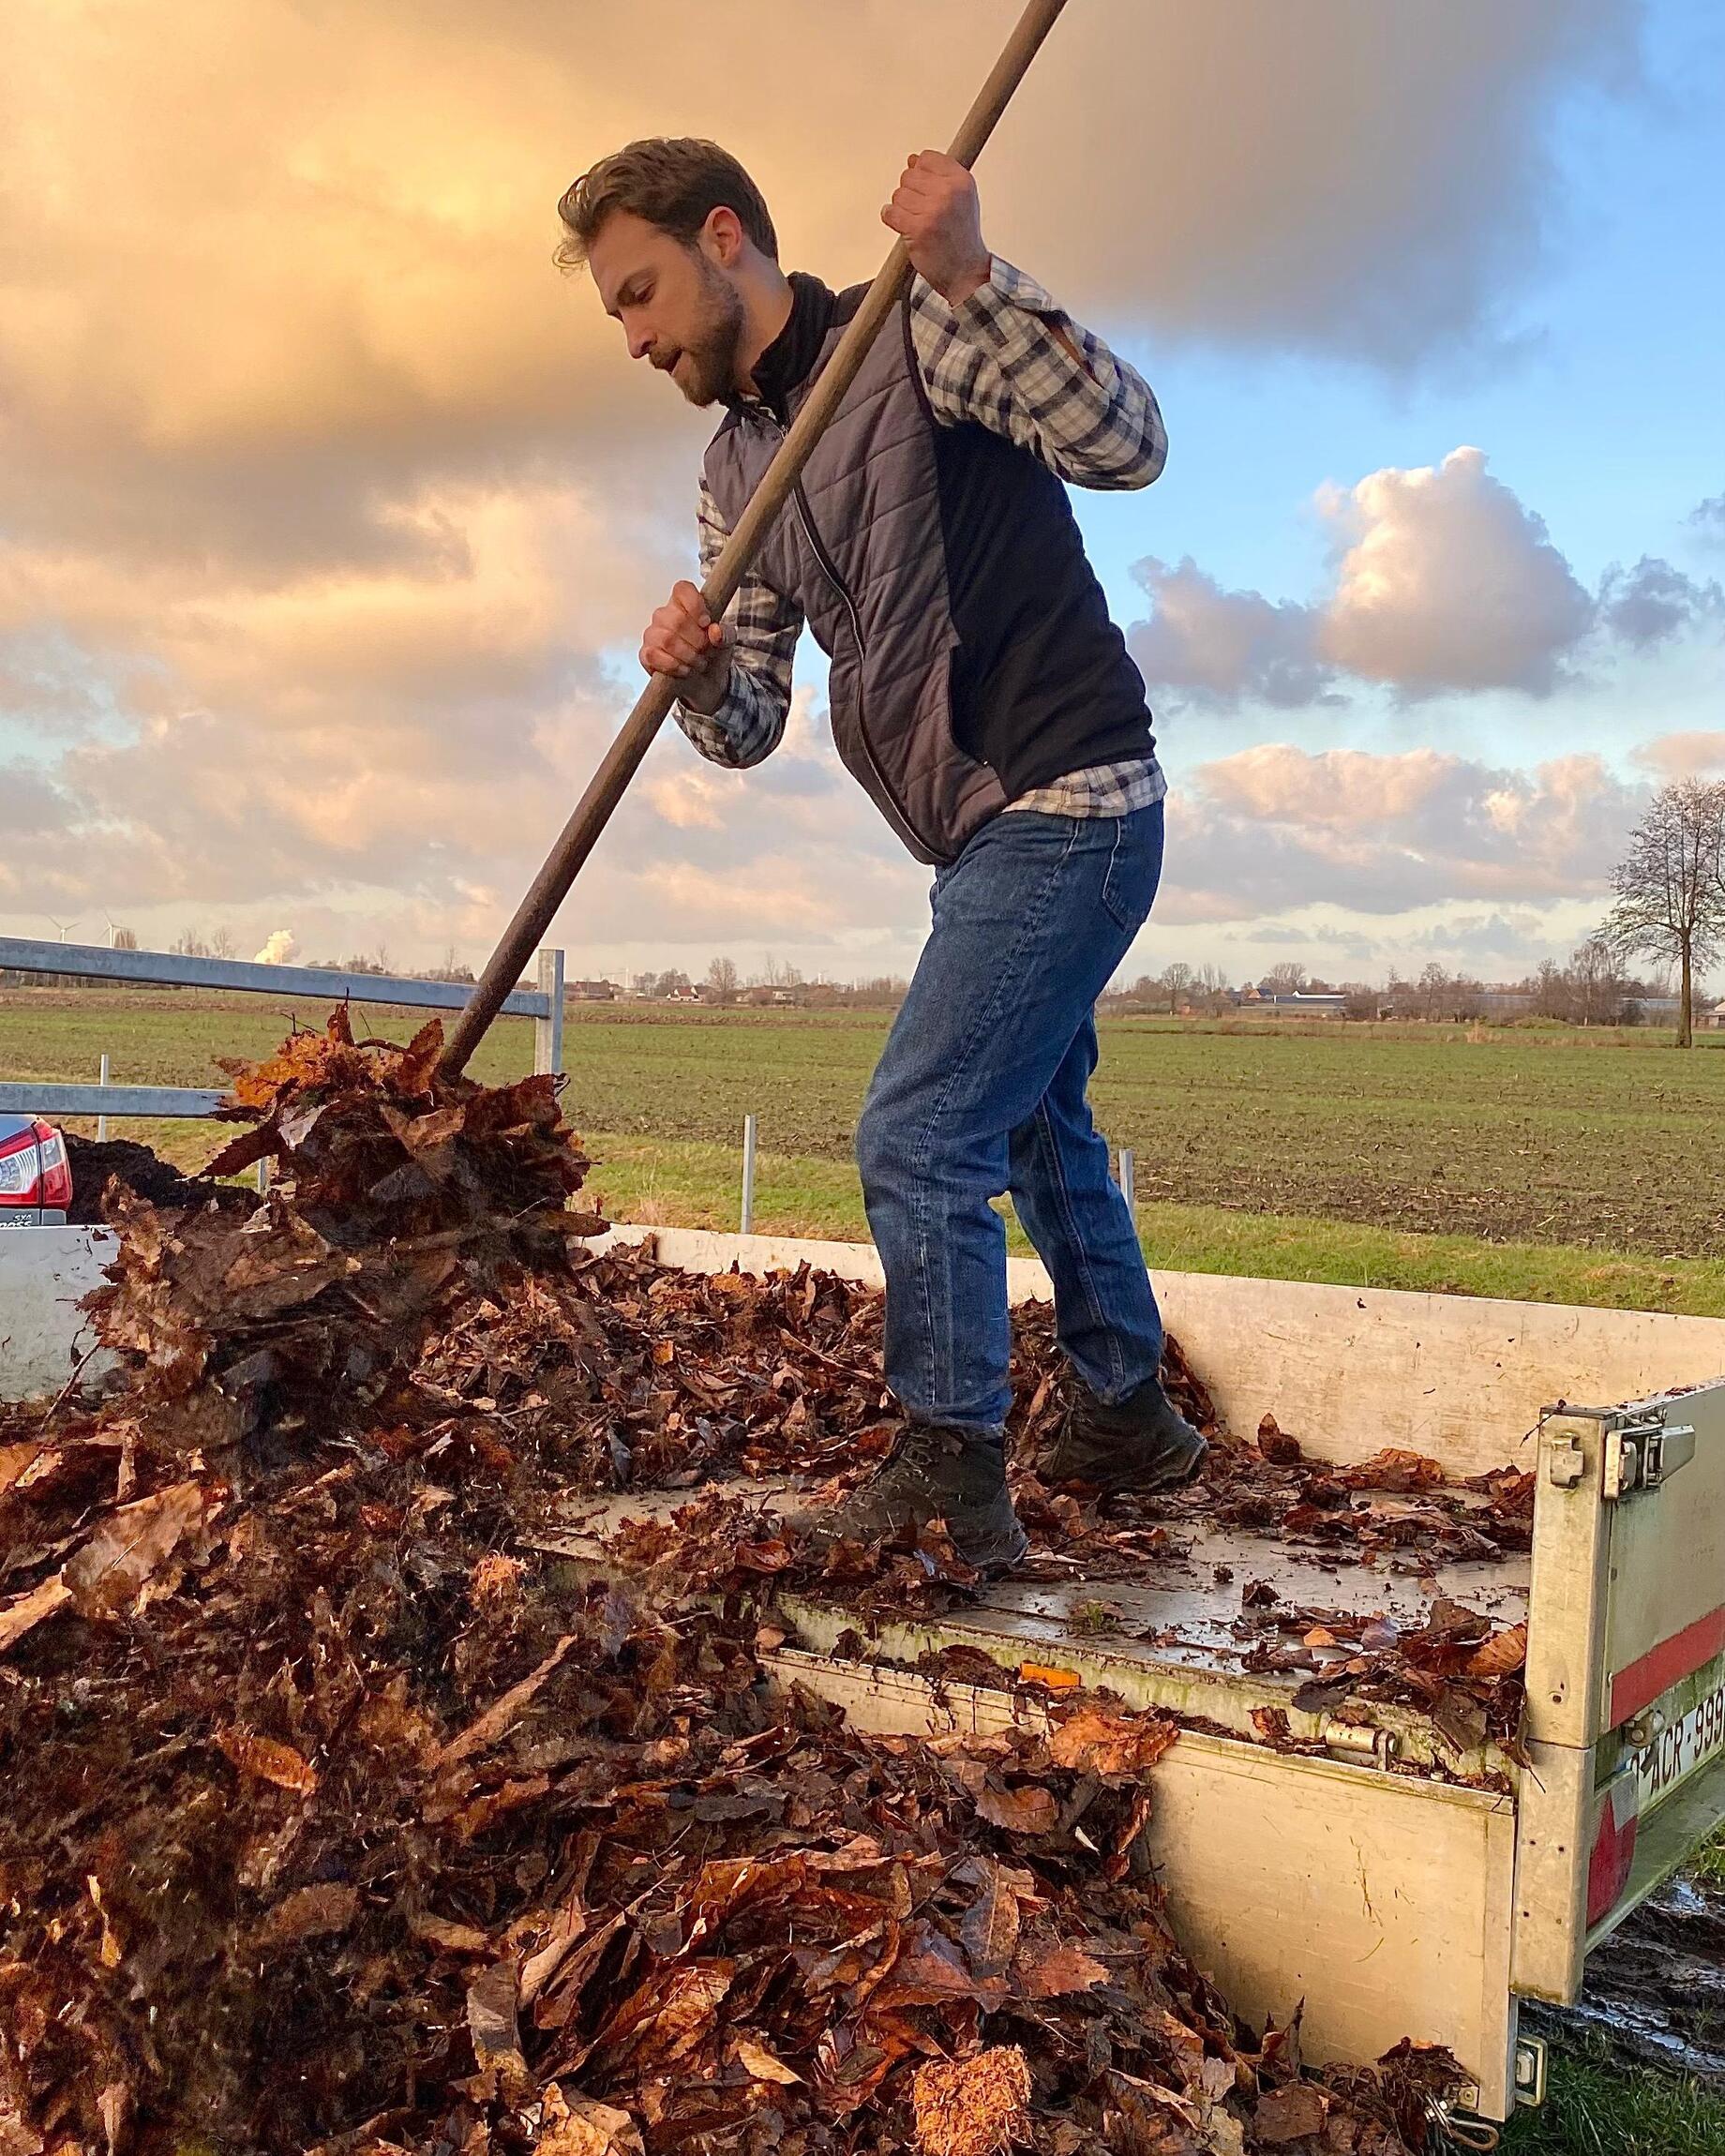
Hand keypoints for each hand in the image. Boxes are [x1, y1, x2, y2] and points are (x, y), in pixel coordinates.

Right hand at [640, 579, 732, 711]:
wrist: (706, 682)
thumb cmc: (713, 655)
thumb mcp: (726, 643)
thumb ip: (726, 634)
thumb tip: (715, 630)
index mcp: (684, 605)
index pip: (682, 589)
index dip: (695, 604)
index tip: (706, 623)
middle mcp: (665, 615)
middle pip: (678, 620)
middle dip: (697, 640)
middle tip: (705, 652)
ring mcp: (653, 634)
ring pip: (667, 639)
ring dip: (687, 655)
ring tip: (698, 663)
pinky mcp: (646, 654)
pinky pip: (653, 655)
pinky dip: (673, 665)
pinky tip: (684, 670)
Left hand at [881, 149, 990, 306]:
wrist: (966, 272)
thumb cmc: (962, 239)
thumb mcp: (962, 199)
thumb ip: (939, 176)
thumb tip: (912, 160)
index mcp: (962, 181)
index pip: (927, 158)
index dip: (920, 173)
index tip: (925, 189)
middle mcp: (949, 192)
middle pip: (909, 175)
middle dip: (910, 193)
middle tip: (922, 212)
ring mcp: (933, 210)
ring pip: (898, 195)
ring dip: (902, 210)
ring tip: (917, 222)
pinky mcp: (918, 228)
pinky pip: (890, 213)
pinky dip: (892, 219)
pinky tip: (903, 226)